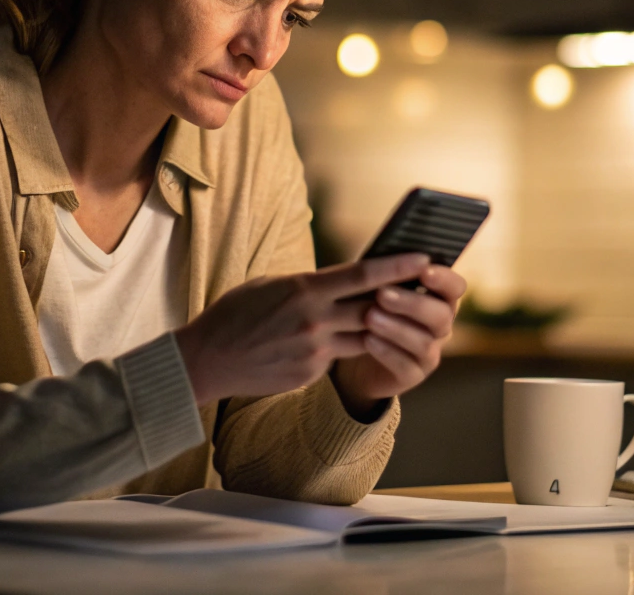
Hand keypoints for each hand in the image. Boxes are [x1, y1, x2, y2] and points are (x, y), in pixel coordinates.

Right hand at [173, 254, 432, 405]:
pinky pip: (338, 358)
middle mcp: (315, 320)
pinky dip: (341, 347)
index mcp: (304, 289)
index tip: (424, 258)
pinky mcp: (311, 374)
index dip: (397, 266)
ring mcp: (314, 350)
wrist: (207, 359)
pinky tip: (331, 343)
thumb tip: (341, 282)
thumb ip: (309, 285)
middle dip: (402, 298)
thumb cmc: (236, 314)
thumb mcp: (271, 285)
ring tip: (395, 317)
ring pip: (364, 337)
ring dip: (379, 328)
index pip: (362, 275)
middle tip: (426, 288)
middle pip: (373, 307)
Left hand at [330, 264, 465, 417]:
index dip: (444, 279)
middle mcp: (440, 325)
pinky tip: (368, 339)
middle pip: (441, 315)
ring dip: (396, 328)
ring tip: (369, 317)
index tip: (424, 270)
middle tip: (382, 294)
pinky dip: (387, 351)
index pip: (455, 287)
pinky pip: (406, 366)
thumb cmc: (368, 303)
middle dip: (412, 303)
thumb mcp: (377, 284)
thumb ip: (389, 272)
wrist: (352, 347)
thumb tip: (387, 254)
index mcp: (439, 297)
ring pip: (424, 342)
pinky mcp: (413, 375)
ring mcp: (429, 352)